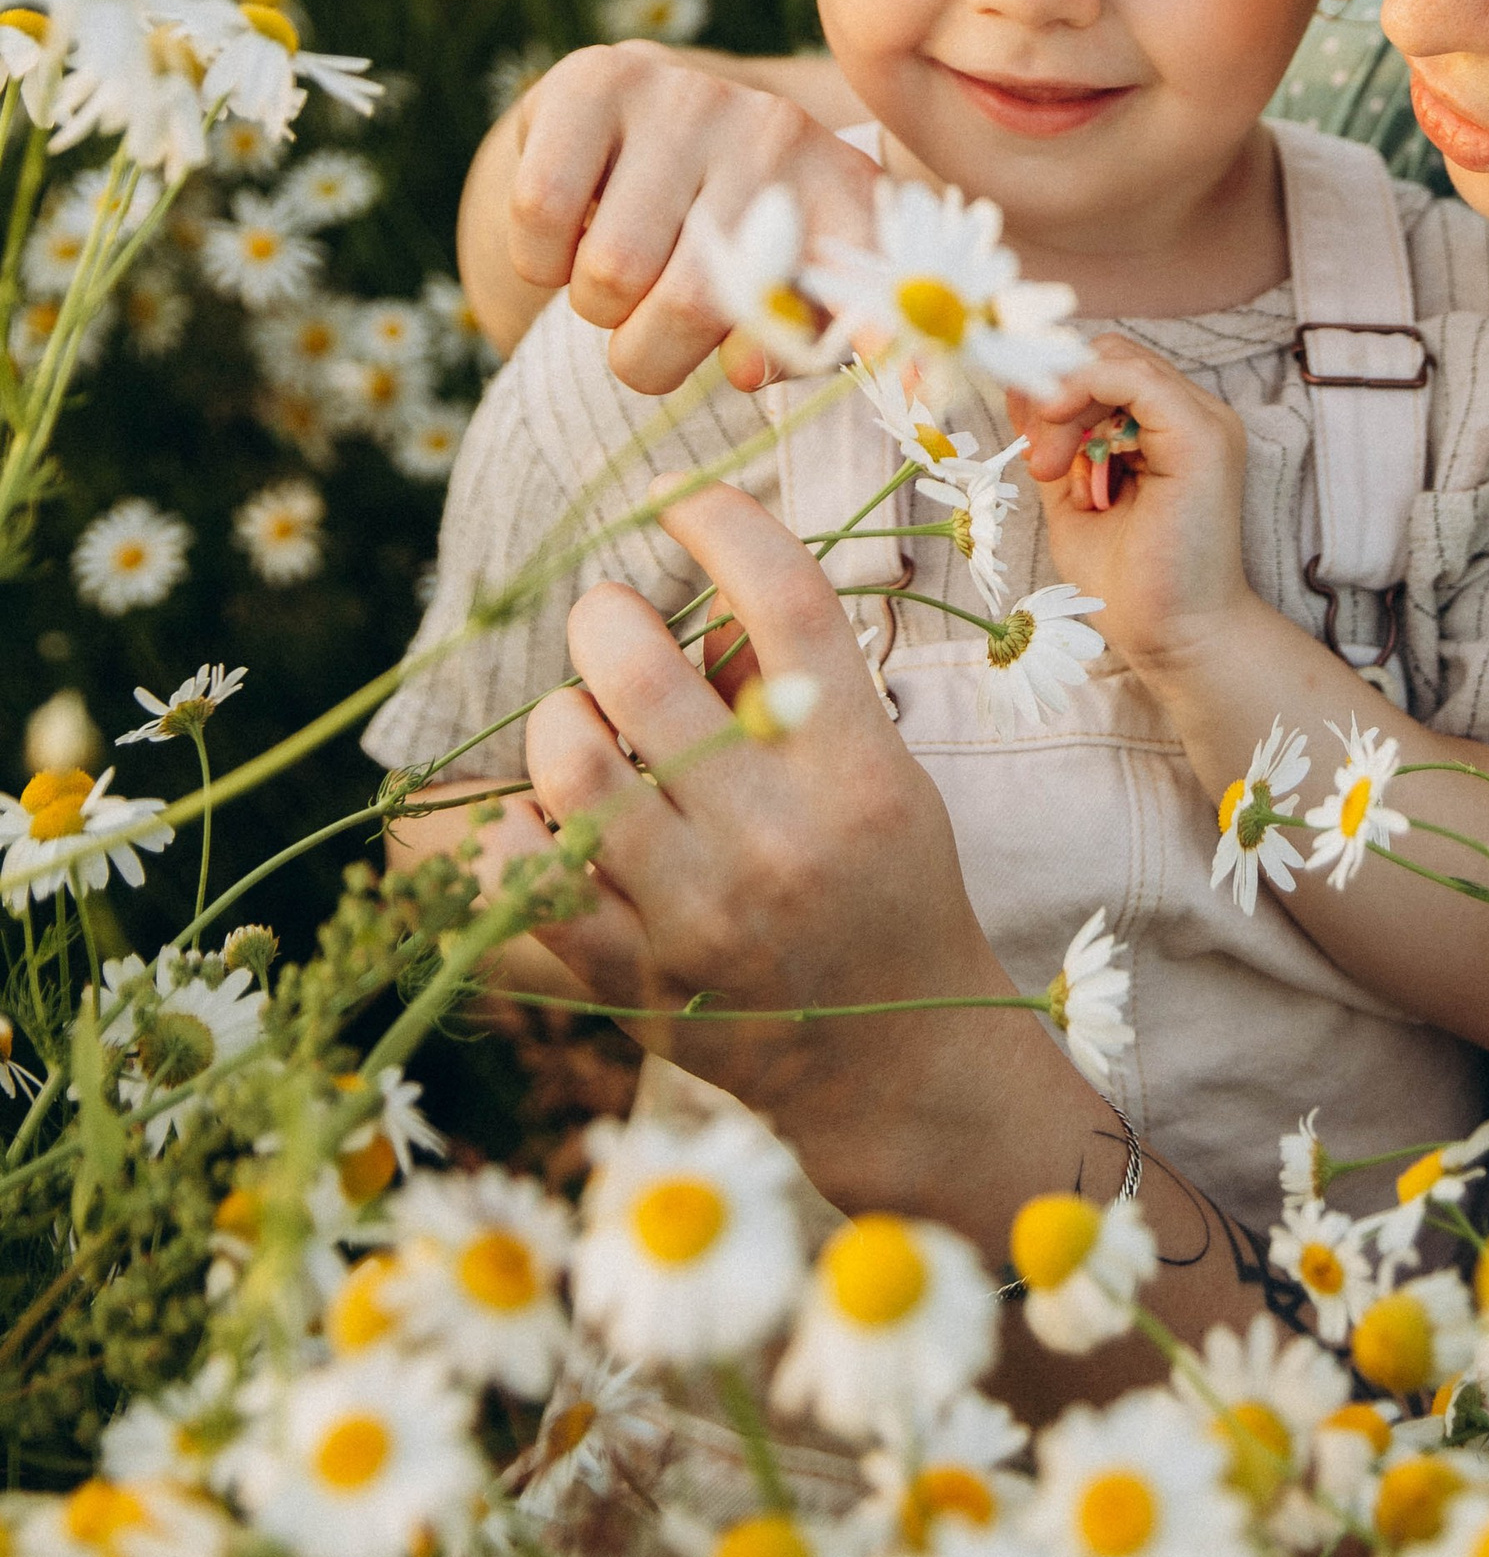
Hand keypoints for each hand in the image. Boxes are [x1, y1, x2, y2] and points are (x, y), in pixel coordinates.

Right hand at [500, 45, 880, 392]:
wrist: (636, 122)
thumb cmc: (719, 230)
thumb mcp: (777, 279)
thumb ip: (785, 337)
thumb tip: (750, 369)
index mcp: (842, 193)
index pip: (866, 267)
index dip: (872, 333)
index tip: (897, 394)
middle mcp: (778, 132)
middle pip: (688, 305)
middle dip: (649, 355)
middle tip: (649, 335)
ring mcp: (687, 96)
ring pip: (607, 271)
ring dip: (594, 306)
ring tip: (619, 271)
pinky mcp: (597, 79)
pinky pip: (541, 213)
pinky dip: (538, 258)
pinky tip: (571, 232)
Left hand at [519, 483, 1022, 1182]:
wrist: (897, 1060)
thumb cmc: (892, 890)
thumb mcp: (885, 773)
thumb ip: (802, 680)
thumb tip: (708, 586)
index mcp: (858, 766)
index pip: (785, 598)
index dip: (719, 519)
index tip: (678, 496)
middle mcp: (781, 834)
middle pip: (643, 668)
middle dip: (604, 619)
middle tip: (610, 623)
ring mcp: (701, 913)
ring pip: (571, 758)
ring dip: (560, 717)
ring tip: (584, 722)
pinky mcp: (637, 979)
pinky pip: (531, 872)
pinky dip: (523, 824)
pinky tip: (551, 810)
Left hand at [1009, 333, 1255, 679]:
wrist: (1172, 637)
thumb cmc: (1129, 582)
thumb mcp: (1072, 497)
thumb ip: (1053, 443)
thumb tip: (1018, 391)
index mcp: (1167, 429)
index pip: (1106, 370)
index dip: (1056, 389)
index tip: (1025, 439)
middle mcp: (1191, 415)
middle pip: (1109, 357)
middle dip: (1058, 397)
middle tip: (1040, 462)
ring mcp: (1202, 421)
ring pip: (1117, 360)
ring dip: (1065, 404)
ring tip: (1051, 466)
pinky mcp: (1201, 435)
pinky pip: (1135, 377)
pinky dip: (1085, 390)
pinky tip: (1060, 435)